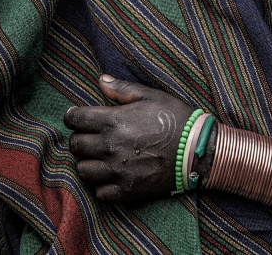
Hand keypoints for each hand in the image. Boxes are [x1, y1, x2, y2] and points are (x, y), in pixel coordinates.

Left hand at [65, 74, 193, 202]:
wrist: (198, 150)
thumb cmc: (175, 118)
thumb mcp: (150, 95)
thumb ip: (121, 89)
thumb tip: (100, 79)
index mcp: (113, 121)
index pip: (75, 119)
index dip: (73, 116)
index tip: (77, 117)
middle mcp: (110, 147)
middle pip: (75, 145)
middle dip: (79, 138)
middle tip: (91, 136)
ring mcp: (117, 171)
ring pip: (83, 170)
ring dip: (88, 162)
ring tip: (99, 156)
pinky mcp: (127, 190)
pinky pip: (99, 192)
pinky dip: (101, 184)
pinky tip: (111, 175)